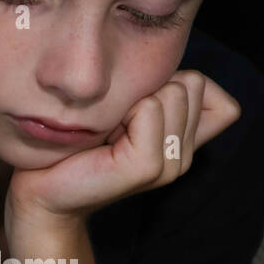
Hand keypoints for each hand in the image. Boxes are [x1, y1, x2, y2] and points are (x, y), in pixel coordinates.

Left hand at [6, 70, 240, 229]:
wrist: (45, 185)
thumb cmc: (80, 143)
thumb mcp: (131, 109)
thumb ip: (170, 94)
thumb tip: (195, 77)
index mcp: (186, 143)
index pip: (218, 98)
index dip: (175, 84)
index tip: (134, 110)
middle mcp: (184, 157)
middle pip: (193, 84)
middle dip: (149, 88)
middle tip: (116, 122)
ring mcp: (169, 166)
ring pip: (173, 92)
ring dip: (133, 99)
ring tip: (108, 131)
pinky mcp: (146, 167)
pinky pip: (149, 108)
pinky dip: (122, 111)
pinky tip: (104, 137)